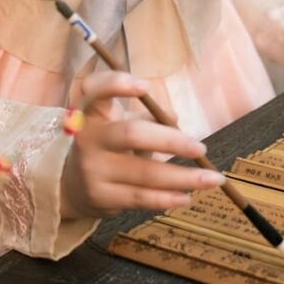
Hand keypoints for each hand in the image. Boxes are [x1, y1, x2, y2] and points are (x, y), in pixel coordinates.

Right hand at [59, 70, 222, 219]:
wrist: (71, 185)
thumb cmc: (105, 145)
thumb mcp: (118, 124)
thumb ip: (145, 118)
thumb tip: (174, 118)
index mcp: (91, 111)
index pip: (95, 90)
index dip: (117, 85)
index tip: (144, 87)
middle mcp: (88, 138)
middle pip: (131, 134)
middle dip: (171, 141)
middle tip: (200, 147)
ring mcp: (93, 169)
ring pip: (144, 173)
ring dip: (183, 177)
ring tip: (212, 178)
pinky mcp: (101, 196)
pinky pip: (140, 198)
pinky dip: (167, 198)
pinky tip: (187, 196)